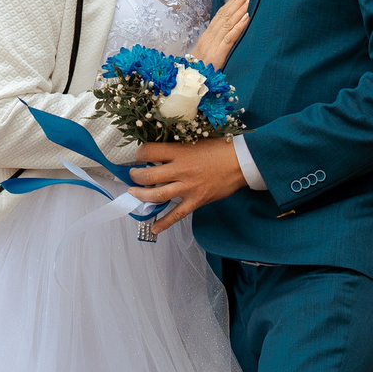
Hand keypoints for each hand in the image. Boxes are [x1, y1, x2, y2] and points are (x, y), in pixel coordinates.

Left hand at [129, 137, 246, 235]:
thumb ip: (176, 149)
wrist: (240, 163)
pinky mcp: (195, 201)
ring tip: (134, 194)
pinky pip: (176, 214)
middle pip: (148, 176)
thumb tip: (157, 155)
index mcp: (180, 152)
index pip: (149, 151)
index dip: (139, 153)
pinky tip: (154, 228)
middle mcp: (180, 170)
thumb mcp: (194, 142)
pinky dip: (164, 223)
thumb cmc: (218, 149)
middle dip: (135, 176)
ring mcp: (187, 187)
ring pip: (157, 195)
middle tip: (132, 176)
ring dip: (141, 196)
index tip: (138, 156)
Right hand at [189, 0, 250, 66]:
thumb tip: (230, 33)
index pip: (221, 14)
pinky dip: (238, 26)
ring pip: (228, 22)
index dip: (232, 1)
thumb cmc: (201, 70)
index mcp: (208, 35)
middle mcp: (209, 36)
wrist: (190, 82)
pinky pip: (229, 38)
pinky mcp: (218, 55)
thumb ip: (218, 43)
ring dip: (240, 8)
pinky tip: (247, 18)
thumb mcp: (208, 53)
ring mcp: (213, 45)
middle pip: (225, 14)